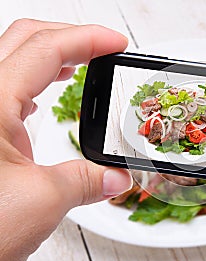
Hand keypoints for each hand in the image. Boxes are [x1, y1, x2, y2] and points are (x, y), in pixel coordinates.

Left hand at [0, 19, 131, 260]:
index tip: (116, 42)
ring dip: (49, 56)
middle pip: (23, 40)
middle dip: (68, 36)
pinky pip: (6, 92)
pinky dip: (31, 84)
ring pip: (12, 62)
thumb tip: (116, 179)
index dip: (87, 38)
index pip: (46, 48)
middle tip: (101, 45)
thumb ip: (86, 181)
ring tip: (79, 62)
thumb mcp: (41, 200)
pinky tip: (41, 98)